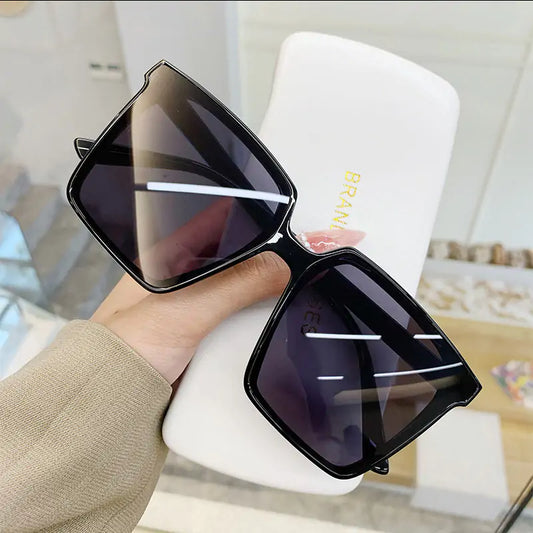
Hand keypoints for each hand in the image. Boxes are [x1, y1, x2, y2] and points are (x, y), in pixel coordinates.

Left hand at [92, 229, 364, 383]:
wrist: (115, 401)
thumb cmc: (128, 347)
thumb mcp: (184, 310)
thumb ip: (232, 284)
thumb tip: (283, 263)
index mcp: (176, 251)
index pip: (237, 223)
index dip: (279, 223)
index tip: (320, 230)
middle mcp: (191, 271)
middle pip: (250, 252)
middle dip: (290, 249)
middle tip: (333, 250)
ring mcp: (202, 300)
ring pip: (251, 282)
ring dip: (283, 280)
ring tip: (324, 274)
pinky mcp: (209, 327)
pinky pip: (247, 311)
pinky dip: (270, 309)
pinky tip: (294, 308)